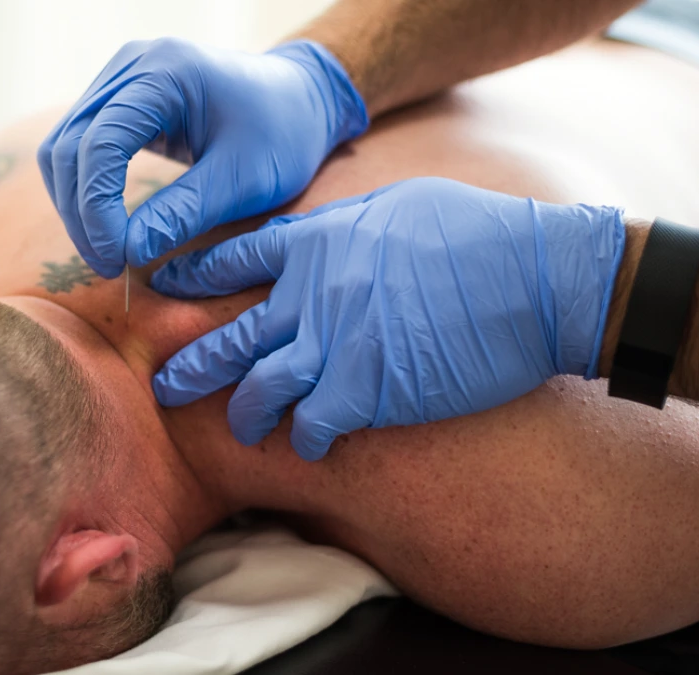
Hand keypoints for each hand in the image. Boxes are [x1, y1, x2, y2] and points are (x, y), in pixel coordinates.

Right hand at [37, 38, 367, 277]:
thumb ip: (183, 214)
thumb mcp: (242, 180)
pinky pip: (81, 146)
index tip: (115, 259)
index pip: (100, 144)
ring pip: (64, 147)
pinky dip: (85, 189)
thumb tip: (127, 253)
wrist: (301, 101)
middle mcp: (133, 65)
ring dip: (75, 204)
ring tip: (106, 251)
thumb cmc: (283, 134)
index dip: (96, 209)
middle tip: (107, 265)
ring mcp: (122, 78)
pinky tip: (106, 225)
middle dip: (80, 213)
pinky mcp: (121, 98)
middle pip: (70, 145)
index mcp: (165, 73)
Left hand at [151, 178, 625, 459]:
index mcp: (316, 242)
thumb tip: (325, 236)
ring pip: (259, 391)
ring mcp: (332, 345)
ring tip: (242, 430)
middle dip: (190, 366)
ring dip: (246, 416)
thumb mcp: (397, 206)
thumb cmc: (477, 233)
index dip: (193, 278)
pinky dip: (307, 442)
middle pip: (229, 337)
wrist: (534, 277)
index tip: (164, 291)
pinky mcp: (364, 391)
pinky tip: (312, 449)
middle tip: (164, 387)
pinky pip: (312, 427)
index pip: (233, 260)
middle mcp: (310, 294)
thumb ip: (344, 226)